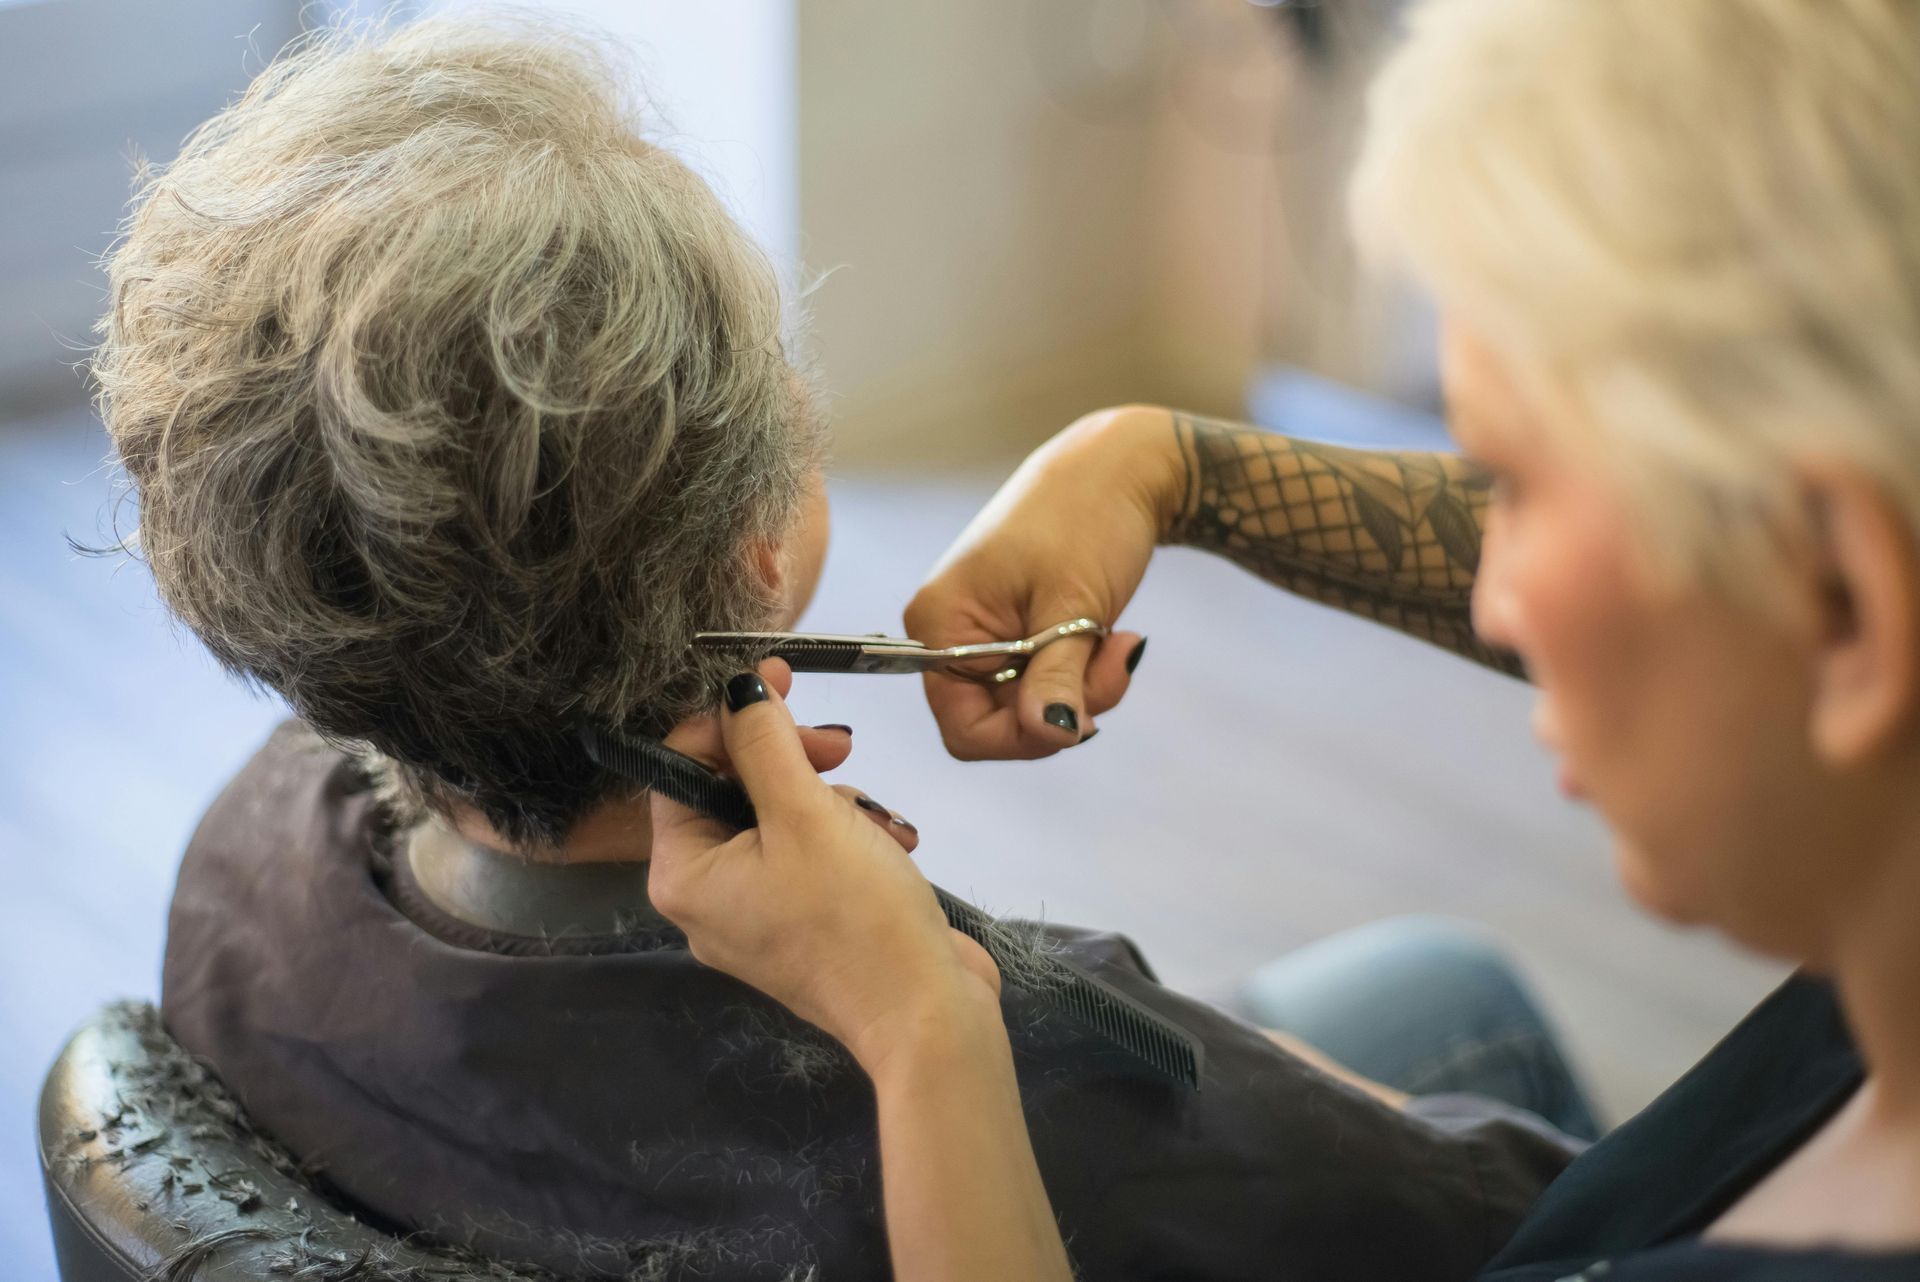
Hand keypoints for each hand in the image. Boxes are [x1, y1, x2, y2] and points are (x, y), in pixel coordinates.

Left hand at [646, 660, 1002, 1073]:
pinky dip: (850, 840)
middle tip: (843, 747)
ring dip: (834, 804)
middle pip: (733, 791)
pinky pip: (811, 856)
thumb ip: (765, 741)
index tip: (782, 679)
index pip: (680, 767)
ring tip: (877, 825)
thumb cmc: (855, 914)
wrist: (926, 1016)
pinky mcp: (805, 925)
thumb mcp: (807, 811)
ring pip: (781, 818)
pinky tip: (891, 847)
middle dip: (793, 763)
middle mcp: (707, 899)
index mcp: (682, 875)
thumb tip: (736, 687)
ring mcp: (757, 917)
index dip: (729, 717)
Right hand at [905, 406, 1181, 759]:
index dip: (1026, 736)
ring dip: (1084, 689)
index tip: (1084, 713)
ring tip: (1120, 640)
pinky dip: (1081, 672)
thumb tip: (1051, 735)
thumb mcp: (1074, 605)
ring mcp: (979, 635)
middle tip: (1116, 659)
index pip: (965, 729)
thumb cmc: (1087, 517)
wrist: (1120, 468)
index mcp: (938, 623)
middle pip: (1000, 723)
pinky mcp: (1012, 633)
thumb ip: (1057, 677)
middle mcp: (946, 635)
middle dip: (1065, 707)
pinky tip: (1111, 637)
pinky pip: (1042, 683)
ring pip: (1030, 708)